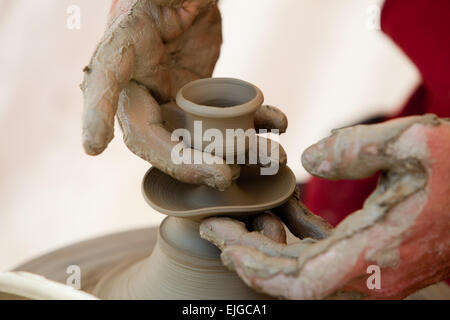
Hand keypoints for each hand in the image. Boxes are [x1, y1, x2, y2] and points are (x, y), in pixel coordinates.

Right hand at [81, 0, 286, 190]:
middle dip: (186, 162)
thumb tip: (159, 9)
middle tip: (224, 176)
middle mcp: (141, 84)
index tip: (93, 146)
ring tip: (271, 152)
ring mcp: (171, 98)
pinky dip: (251, 126)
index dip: (97, 113)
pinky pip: (222, 123)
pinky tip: (276, 122)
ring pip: (194, 139)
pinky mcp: (199, 103)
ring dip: (233, 152)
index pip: (103, 81)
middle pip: (153, 135)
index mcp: (124, 49)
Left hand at [200, 114, 449, 298]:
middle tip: (217, 230)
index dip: (254, 266)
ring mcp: (374, 277)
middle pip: (292, 284)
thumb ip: (358, 148)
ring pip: (304, 279)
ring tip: (235, 228)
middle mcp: (371, 278)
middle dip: (248, 259)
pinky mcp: (375, 266)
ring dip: (266, 256)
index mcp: (376, 254)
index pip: (297, 281)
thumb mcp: (415, 143)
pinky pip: (322, 267)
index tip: (222, 240)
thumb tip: (307, 161)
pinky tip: (277, 227)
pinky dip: (292, 252)